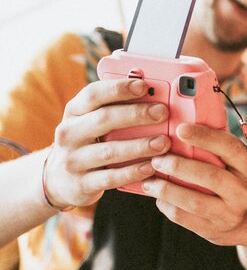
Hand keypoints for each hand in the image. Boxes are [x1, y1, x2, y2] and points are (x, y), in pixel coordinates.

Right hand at [44, 78, 170, 208]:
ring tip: (164, 142)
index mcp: (74, 111)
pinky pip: (111, 177)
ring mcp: (73, 160)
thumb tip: (152, 91)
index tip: (143, 86)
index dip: (118, 88)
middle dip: (136, 114)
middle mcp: (69, 133)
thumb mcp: (93, 120)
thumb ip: (116, 106)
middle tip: (162, 112)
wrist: (59, 180)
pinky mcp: (81, 184)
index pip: (93, 94)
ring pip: (109, 151)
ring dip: (139, 146)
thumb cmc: (88, 140)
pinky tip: (151, 167)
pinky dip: (133, 172)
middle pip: (103, 119)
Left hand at [141, 123, 246, 248]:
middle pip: (211, 177)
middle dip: (180, 166)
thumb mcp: (242, 164)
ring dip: (168, 189)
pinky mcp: (215, 231)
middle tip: (157, 158)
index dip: (205, 137)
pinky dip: (168, 206)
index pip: (230, 148)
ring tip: (149, 180)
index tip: (181, 128)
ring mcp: (230, 214)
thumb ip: (222, 145)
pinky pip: (186, 219)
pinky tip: (158, 197)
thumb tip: (195, 114)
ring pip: (195, 201)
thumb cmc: (243, 182)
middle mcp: (244, 191)